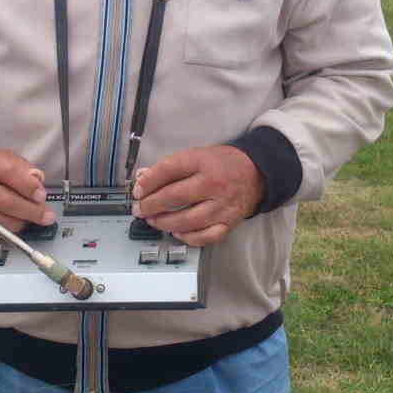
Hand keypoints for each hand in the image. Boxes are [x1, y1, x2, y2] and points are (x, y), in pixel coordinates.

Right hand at [0, 148, 54, 242]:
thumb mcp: (5, 158)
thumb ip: (23, 168)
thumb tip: (38, 184)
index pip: (8, 173)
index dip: (27, 186)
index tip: (41, 195)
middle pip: (3, 201)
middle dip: (29, 211)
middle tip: (45, 215)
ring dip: (19, 224)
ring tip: (30, 220)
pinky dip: (4, 232)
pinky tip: (12, 224)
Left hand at [131, 145, 263, 245]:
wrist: (255, 173)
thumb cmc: (223, 163)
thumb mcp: (196, 155)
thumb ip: (170, 167)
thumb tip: (143, 178)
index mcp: (203, 162)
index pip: (169, 170)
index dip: (149, 182)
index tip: (137, 190)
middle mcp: (213, 184)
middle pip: (174, 196)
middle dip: (151, 205)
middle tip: (140, 209)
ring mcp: (222, 205)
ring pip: (187, 220)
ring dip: (164, 223)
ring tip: (153, 221)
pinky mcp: (228, 223)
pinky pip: (205, 236)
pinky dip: (187, 238)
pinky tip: (176, 232)